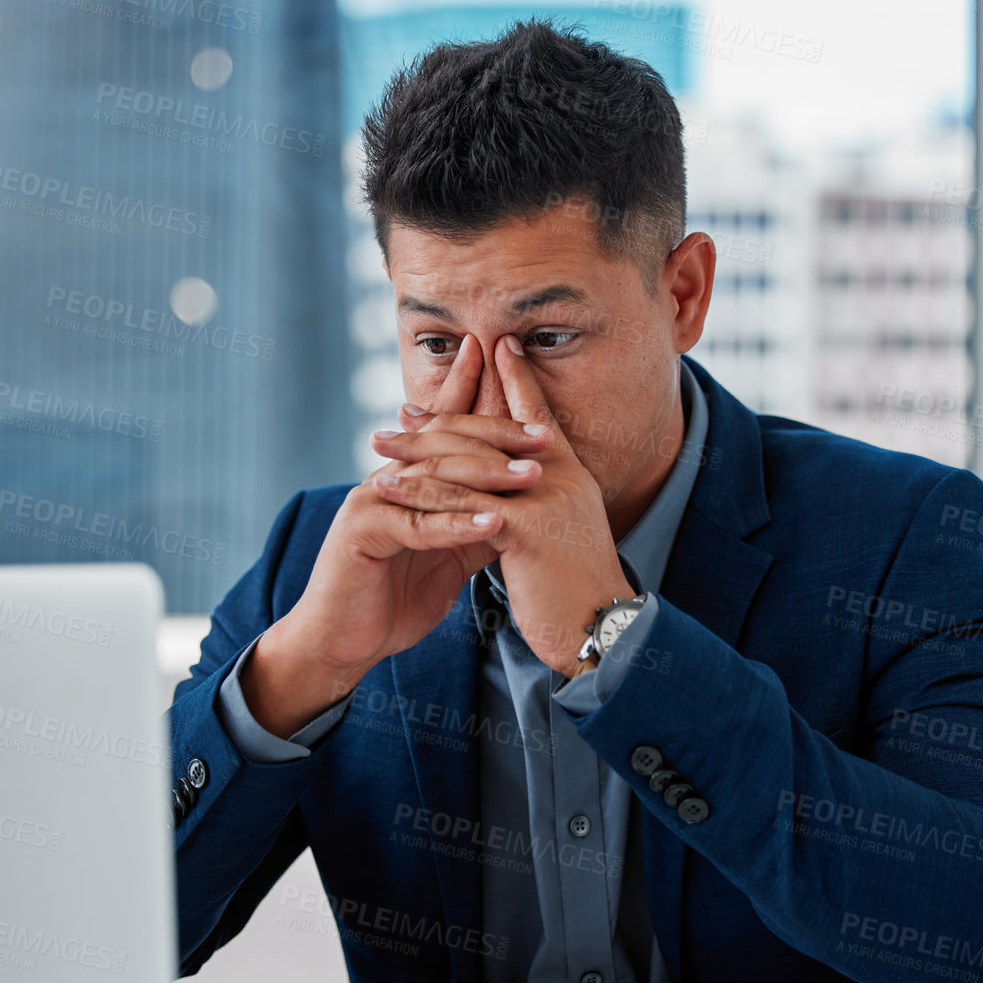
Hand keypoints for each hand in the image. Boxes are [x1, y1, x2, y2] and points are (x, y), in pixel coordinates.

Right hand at [244, 339, 546, 736]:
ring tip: (530, 476)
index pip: (449, 435)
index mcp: (406, 480)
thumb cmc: (393, 601)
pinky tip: (494, 523)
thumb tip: (526, 508)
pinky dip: (457, 524)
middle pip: (445, 443)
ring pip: (434, 478)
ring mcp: (370, 501)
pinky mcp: (360, 532)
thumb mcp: (450, 558)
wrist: (342, 644)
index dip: (493, 422)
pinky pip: (417, 524)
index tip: (544, 426)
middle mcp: (386, 480)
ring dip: (486, 475)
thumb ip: (478, 527)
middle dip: (497, 438)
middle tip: (544, 440)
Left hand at [372, 335, 633, 675]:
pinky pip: (459, 503)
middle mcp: (559, 476)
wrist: (603, 630)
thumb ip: (541, 506)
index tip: (485, 352)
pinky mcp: (524, 527)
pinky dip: (418, 493)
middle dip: (441, 419)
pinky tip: (387, 488)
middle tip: (402, 411)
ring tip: (379, 444)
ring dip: (417, 451)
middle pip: (490, 432)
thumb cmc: (578, 593)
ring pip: (468, 463)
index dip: (513, 380)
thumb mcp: (561, 537)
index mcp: (570, 474)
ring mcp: (543, 498)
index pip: (537, 415)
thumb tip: (512, 493)